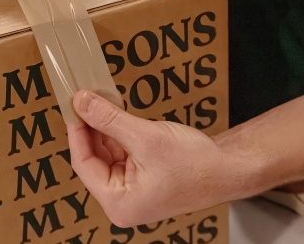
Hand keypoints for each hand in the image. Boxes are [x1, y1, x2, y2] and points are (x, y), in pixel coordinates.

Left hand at [67, 90, 231, 227]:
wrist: (229, 168)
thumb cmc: (195, 164)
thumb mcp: (145, 136)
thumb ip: (109, 119)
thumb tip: (82, 103)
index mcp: (119, 203)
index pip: (84, 163)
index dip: (77, 131)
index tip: (74, 106)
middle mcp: (122, 202)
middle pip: (93, 159)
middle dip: (92, 129)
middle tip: (85, 99)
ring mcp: (132, 192)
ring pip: (106, 154)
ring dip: (105, 129)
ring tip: (102, 103)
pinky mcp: (142, 180)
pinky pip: (121, 154)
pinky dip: (119, 134)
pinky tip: (117, 115)